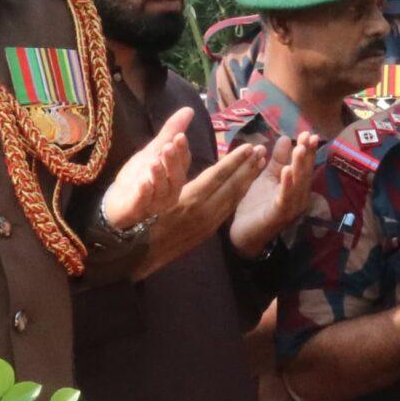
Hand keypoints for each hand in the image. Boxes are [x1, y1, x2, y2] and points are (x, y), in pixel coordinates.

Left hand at [100, 108, 191, 230]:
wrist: (118, 201)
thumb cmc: (140, 176)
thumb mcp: (153, 151)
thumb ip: (169, 132)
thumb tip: (189, 110)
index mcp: (175, 176)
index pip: (184, 163)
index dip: (183, 151)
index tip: (180, 136)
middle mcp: (169, 191)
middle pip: (176, 177)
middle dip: (172, 162)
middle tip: (168, 147)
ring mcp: (154, 203)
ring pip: (161, 190)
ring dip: (158, 176)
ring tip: (153, 162)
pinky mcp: (137, 210)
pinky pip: (143, 203)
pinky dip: (144, 193)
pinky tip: (143, 182)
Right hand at [147, 142, 263, 265]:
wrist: (137, 254)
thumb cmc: (139, 217)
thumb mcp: (155, 192)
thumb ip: (175, 173)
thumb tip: (188, 155)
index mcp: (190, 199)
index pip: (219, 176)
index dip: (235, 160)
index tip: (249, 146)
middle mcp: (203, 213)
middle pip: (232, 187)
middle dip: (248, 167)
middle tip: (262, 149)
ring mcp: (207, 225)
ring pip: (233, 199)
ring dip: (248, 180)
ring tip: (259, 163)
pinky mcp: (207, 233)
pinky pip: (228, 210)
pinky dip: (239, 194)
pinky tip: (244, 186)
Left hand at [230, 132, 321, 257]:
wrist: (241, 232)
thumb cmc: (256, 204)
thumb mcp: (267, 177)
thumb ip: (277, 160)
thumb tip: (286, 138)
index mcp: (296, 188)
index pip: (304, 166)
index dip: (308, 150)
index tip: (309, 133)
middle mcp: (298, 198)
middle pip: (304, 173)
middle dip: (307, 155)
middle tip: (308, 136)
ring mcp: (290, 208)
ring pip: (298, 184)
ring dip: (299, 166)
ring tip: (299, 149)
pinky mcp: (279, 216)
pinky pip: (284, 198)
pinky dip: (286, 184)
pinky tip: (286, 171)